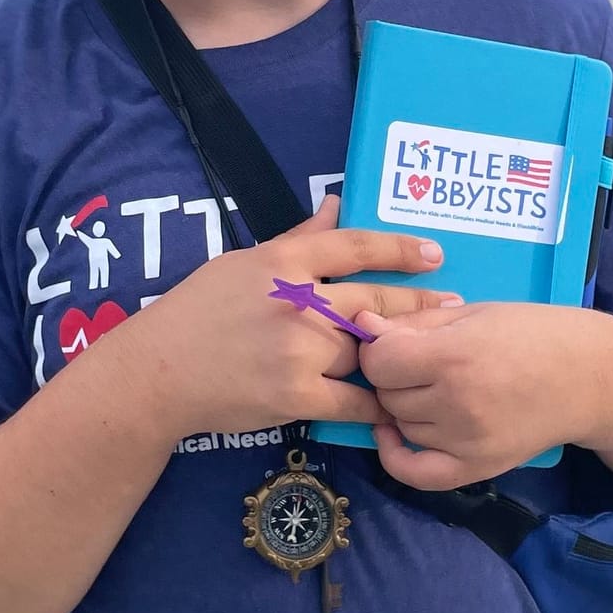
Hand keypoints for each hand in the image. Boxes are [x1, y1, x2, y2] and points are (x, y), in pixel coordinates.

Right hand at [105, 194, 458, 444]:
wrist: (158, 373)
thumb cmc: (197, 313)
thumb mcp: (242, 263)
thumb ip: (297, 240)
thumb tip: (336, 205)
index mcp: (282, 264)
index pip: (354, 246)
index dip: (399, 248)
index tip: (434, 254)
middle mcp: (295, 302)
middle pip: (373, 300)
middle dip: (418, 304)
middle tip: (454, 306)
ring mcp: (298, 350)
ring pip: (365, 351)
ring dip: (398, 357)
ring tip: (430, 358)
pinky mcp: (296, 396)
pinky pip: (353, 401)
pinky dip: (376, 406)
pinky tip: (398, 407)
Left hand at [359, 302, 592, 489]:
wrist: (589, 377)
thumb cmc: (533, 333)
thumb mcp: (473, 313)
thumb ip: (415, 324)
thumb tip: (361, 328)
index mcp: (454, 356)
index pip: (379, 362)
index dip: (379, 349)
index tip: (395, 342)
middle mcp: (457, 403)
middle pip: (387, 395)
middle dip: (392, 377)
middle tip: (418, 363)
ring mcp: (466, 441)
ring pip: (401, 426)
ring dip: (403, 408)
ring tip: (431, 388)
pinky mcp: (477, 467)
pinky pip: (416, 474)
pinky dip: (396, 456)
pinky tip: (393, 434)